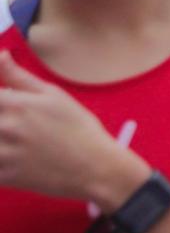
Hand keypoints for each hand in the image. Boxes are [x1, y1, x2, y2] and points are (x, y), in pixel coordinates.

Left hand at [0, 53, 148, 205]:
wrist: (96, 168)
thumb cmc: (79, 130)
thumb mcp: (54, 96)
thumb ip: (18, 76)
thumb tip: (1, 55)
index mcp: (14, 104)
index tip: (2, 103)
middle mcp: (4, 127)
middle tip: (7, 124)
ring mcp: (3, 154)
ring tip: (8, 138)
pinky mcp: (4, 176)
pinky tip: (8, 156)